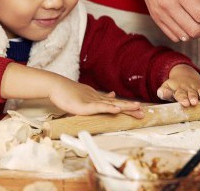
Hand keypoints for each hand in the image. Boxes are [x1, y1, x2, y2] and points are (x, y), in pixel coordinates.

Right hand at [0, 63, 142, 117]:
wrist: (56, 86)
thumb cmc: (68, 92)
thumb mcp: (85, 95)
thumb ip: (99, 97)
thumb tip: (112, 95)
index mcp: (97, 98)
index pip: (115, 103)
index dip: (127, 107)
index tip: (139, 109)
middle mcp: (97, 99)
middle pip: (117, 104)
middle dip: (130, 108)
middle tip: (143, 113)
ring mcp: (92, 101)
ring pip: (111, 105)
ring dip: (124, 107)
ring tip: (136, 109)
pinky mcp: (85, 106)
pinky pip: (99, 107)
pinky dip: (109, 108)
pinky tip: (117, 110)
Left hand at [157, 64, 199, 106]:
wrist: (183, 76)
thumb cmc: (174, 87)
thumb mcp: (166, 88)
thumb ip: (163, 92)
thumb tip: (162, 93)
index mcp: (178, 89)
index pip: (180, 94)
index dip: (182, 99)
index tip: (185, 103)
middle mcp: (188, 88)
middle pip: (191, 93)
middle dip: (193, 97)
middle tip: (194, 102)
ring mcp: (197, 88)